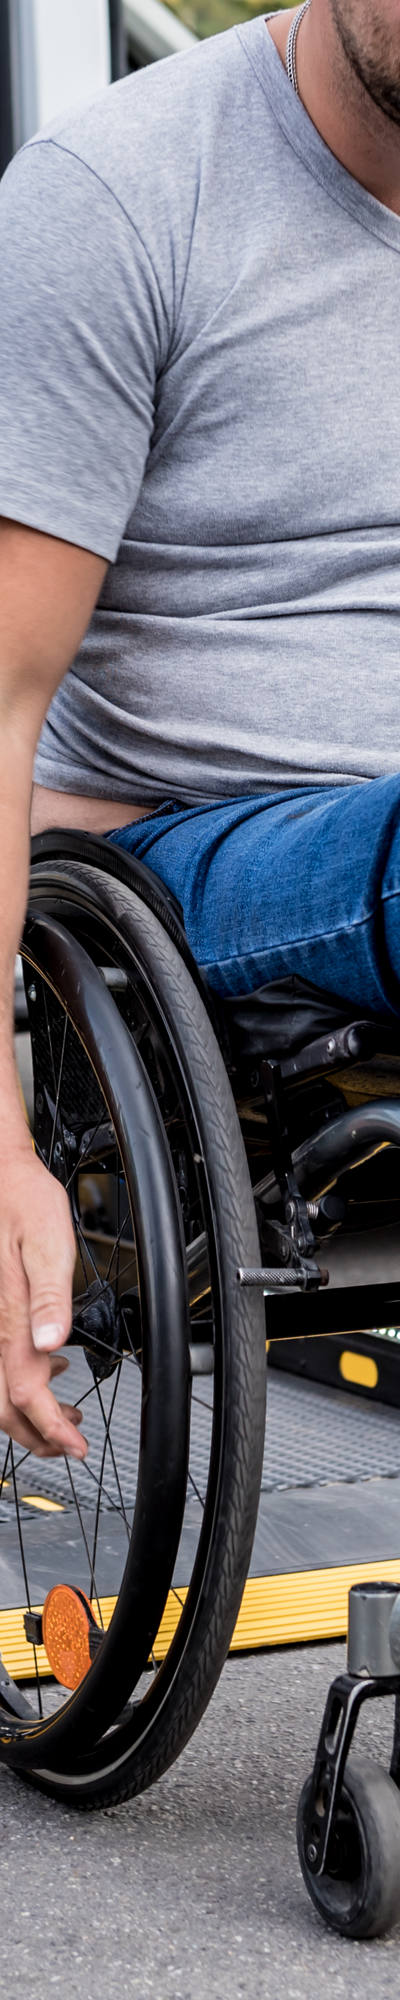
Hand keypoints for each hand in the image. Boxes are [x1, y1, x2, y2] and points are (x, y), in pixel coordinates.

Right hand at [0, 1139, 87, 1458]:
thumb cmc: (21, 1202)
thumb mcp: (48, 1242)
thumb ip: (50, 1296)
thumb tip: (51, 1345)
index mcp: (7, 1320)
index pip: (24, 1395)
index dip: (50, 1429)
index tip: (74, 1446)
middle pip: (2, 1407)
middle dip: (36, 1436)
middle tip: (68, 1445)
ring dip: (29, 1412)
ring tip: (64, 1415)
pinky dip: (20, 1381)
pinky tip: (47, 1366)